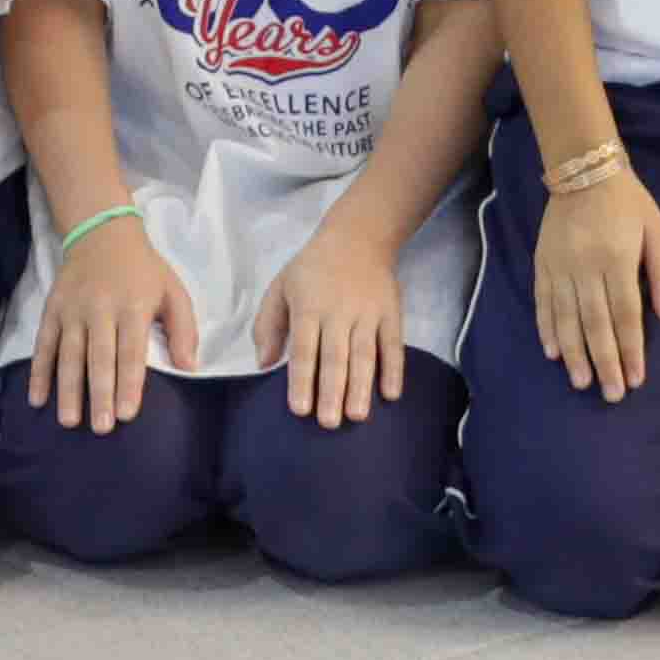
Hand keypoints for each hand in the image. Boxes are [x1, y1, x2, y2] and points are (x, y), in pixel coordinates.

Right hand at [34, 211, 198, 432]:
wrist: (101, 231)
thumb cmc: (143, 269)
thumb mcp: (173, 291)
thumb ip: (183, 329)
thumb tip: (189, 367)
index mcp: (133, 305)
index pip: (131, 350)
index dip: (129, 382)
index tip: (127, 413)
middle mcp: (101, 308)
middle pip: (99, 356)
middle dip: (99, 392)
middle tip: (100, 427)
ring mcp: (73, 309)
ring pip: (69, 353)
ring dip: (68, 389)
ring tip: (69, 421)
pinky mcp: (52, 308)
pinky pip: (44, 343)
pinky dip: (39, 371)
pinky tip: (38, 397)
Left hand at [250, 214, 413, 430]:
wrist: (358, 236)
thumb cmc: (312, 269)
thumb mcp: (281, 286)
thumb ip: (268, 324)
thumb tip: (264, 363)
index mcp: (308, 306)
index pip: (305, 348)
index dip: (302, 379)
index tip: (299, 409)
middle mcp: (338, 312)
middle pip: (335, 356)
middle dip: (332, 391)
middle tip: (329, 423)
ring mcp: (368, 313)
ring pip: (364, 354)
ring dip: (361, 386)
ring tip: (356, 416)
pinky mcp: (391, 313)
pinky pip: (393, 344)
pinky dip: (394, 368)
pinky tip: (391, 394)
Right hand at [526, 170, 659, 400]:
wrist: (583, 170)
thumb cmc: (628, 204)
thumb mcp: (658, 231)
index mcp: (618, 259)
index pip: (625, 314)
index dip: (631, 349)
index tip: (636, 379)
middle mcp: (586, 267)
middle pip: (596, 323)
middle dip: (605, 362)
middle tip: (612, 395)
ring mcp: (561, 267)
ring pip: (566, 318)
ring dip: (574, 354)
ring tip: (581, 383)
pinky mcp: (542, 263)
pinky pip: (543, 302)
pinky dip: (546, 329)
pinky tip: (552, 352)